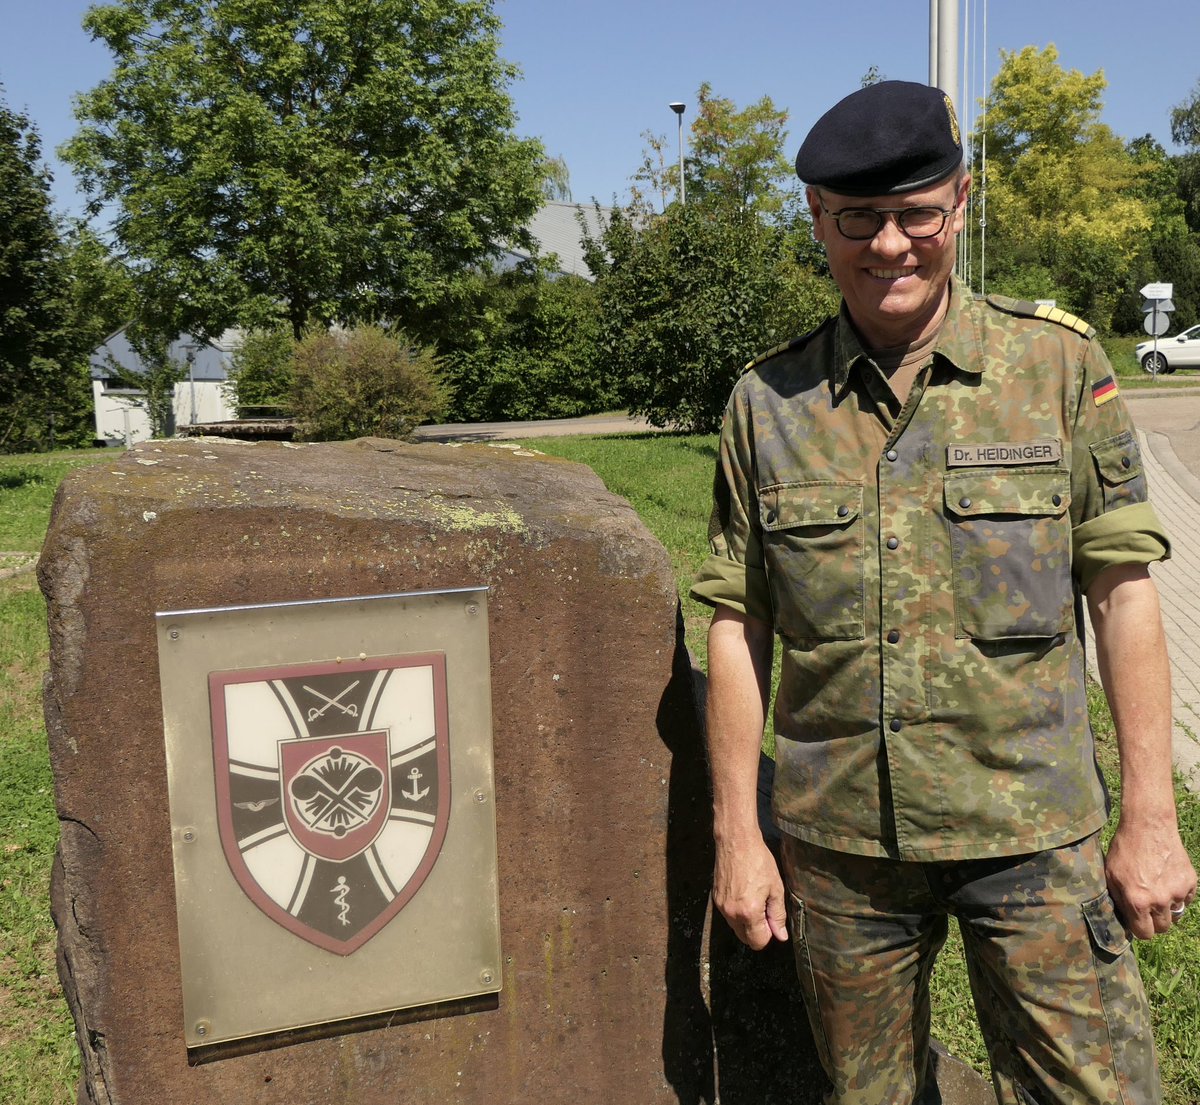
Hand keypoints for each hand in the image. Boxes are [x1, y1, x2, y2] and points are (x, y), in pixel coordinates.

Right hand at [712, 835, 788, 949]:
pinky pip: (728, 915)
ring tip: (753, 898)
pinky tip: (743, 893)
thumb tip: (780, 936)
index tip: (771, 918)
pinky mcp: (715, 898)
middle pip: (745, 938)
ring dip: (746, 922)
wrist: (735, 841)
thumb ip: (778, 914)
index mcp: (749, 912)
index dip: (768, 934)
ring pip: (735, 927)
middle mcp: (732, 913)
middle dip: (756, 931)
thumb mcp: (775, 887)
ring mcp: (721, 906)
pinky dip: (736, 911)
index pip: (758, 942)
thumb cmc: (758, 861)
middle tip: (764, 909)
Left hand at [1105, 818, 1196, 939]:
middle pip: (1163, 928)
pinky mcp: (1190, 883)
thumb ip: (1118, 900)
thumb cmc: (1124, 849)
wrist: (1148, 826)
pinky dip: (1178, 896)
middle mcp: (1159, 900)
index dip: (1140, 929)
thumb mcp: (1110, 875)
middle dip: (1155, 921)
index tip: (1138, 921)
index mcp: (1137, 901)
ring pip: (1176, 916)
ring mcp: (1177, 892)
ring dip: (1167, 909)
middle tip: (1148, 907)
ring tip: (1157, 892)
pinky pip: (1186, 900)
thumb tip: (1125, 921)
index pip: (1144, 934)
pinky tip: (1167, 881)